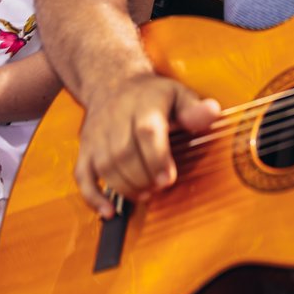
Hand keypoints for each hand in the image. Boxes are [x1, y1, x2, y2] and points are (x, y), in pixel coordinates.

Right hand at [73, 72, 219, 217]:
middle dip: (142, 178)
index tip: (168, 178)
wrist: (112, 82)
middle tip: (159, 188)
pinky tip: (108, 211)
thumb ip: (194, 109)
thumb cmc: (151, 94)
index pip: (146, 131)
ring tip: (144, 194)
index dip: (156, 158)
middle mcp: (116, 117)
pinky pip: (82, 175)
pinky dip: (93, 197)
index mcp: (143, 103)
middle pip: (123, 153)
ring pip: (105, 166)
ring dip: (124, 188)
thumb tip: (211, 112)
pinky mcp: (85, 148)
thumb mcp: (178, 94)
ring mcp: (97, 134)